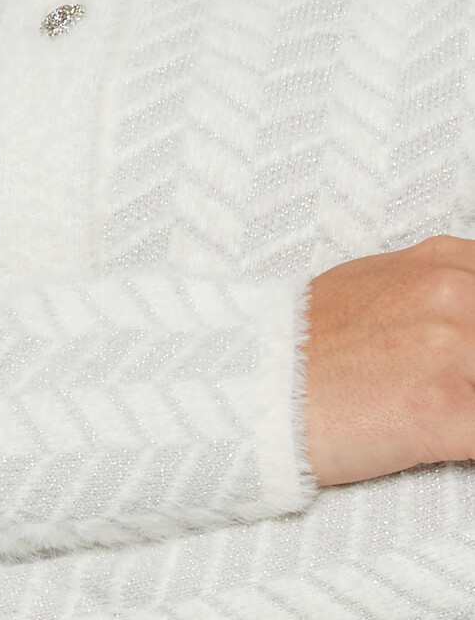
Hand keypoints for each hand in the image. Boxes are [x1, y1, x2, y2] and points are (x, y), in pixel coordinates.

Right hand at [303, 235, 474, 486]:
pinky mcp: (447, 406)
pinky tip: (445, 443)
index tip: (464, 365)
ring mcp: (452, 345)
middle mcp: (454, 292)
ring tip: (442, 415)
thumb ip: (441, 297)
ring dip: (472, 405)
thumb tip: (469, 322)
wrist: (253, 385)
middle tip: (454, 389)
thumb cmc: (306, 346)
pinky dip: (471, 444)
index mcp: (443, 263)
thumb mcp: (379, 288)